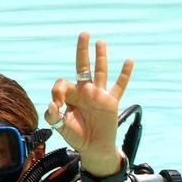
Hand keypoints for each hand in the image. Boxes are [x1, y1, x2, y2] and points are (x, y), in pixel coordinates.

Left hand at [44, 32, 132, 175]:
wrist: (93, 148)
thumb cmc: (76, 136)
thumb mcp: (60, 127)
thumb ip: (52, 116)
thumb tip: (52, 104)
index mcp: (70, 96)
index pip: (62, 83)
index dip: (58, 90)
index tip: (58, 104)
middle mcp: (85, 91)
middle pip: (83, 66)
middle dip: (82, 51)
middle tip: (83, 34)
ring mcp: (99, 94)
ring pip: (101, 71)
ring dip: (101, 57)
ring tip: (100, 42)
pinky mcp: (111, 101)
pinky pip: (119, 86)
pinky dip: (125, 74)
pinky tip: (129, 61)